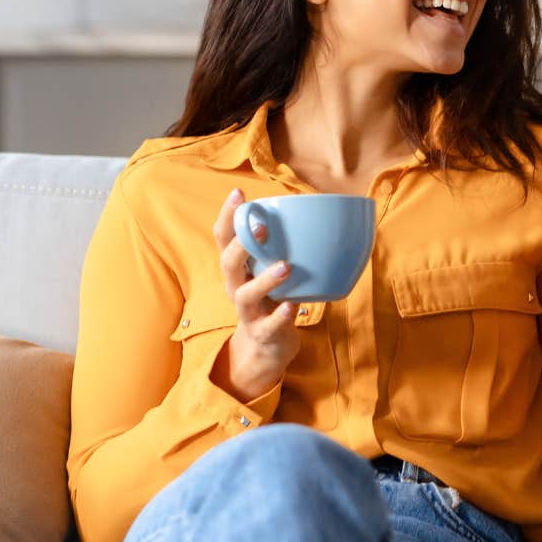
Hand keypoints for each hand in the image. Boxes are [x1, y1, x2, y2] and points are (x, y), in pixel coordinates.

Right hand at [211, 188, 300, 400]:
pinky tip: (291, 306)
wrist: (268, 348)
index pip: (223, 237)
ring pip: (245, 295)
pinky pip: (268, 326)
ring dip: (265, 279)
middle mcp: (236, 286)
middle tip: (261, 227)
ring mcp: (247, 312)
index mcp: (238, 267)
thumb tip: (317, 211)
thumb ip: (282, 246)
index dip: (227, 215)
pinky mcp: (262, 333)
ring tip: (285, 266)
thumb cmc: (273, 298)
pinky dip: (280, 316)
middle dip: (241, 244)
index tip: (239, 194)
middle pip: (227, 263)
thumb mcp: (271, 270)